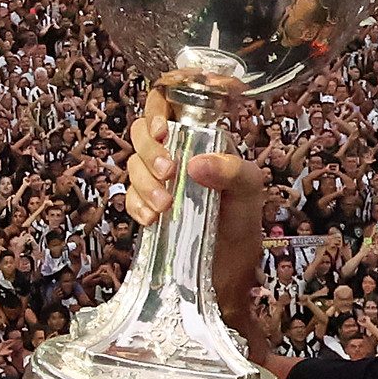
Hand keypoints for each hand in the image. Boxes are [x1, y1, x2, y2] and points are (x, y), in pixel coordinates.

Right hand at [125, 82, 269, 331]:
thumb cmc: (242, 227)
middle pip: (143, 130)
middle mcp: (177, 153)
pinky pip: (127, 196)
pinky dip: (135, 205)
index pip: (172, 103)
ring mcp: (157, 180)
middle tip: (169, 172)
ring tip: (164, 206)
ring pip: (132, 161)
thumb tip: (197, 163)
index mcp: (202, 139)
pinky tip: (152, 220)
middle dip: (150, 148)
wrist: (226, 275)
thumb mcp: (250, 193)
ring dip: (143, 181)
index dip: (160, 106)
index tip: (166, 127)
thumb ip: (234, 171)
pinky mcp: (145, 205)